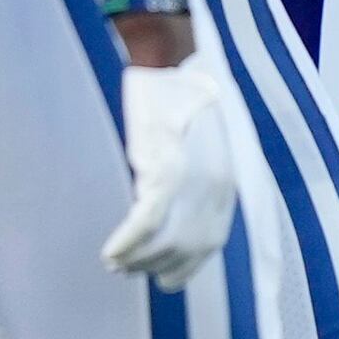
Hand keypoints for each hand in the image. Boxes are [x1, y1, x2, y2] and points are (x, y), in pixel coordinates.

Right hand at [101, 56, 243, 283]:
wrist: (167, 61)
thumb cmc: (176, 102)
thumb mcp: (198, 147)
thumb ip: (193, 183)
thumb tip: (169, 221)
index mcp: (226, 183)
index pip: (210, 241)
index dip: (185, 265)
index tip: (164, 277)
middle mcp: (217, 186)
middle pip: (190, 248)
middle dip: (157, 266)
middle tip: (128, 270)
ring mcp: (194, 179)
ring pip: (168, 242)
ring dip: (139, 259)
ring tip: (116, 262)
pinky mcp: (167, 168)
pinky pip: (148, 221)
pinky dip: (129, 242)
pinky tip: (112, 251)